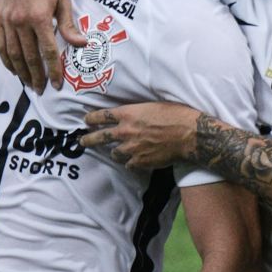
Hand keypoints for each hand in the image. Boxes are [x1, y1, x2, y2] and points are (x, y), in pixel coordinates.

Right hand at [0, 0, 83, 92]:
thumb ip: (69, 25)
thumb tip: (82, 45)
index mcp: (40, 17)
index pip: (48, 52)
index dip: (53, 71)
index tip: (56, 85)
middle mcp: (20, 21)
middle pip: (29, 57)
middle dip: (36, 76)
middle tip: (41, 90)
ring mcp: (6, 20)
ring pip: (13, 54)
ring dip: (21, 72)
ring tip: (28, 84)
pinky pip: (0, 45)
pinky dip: (6, 60)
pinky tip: (13, 70)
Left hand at [80, 102, 200, 169]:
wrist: (188, 134)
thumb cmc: (176, 114)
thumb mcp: (153, 106)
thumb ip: (138, 112)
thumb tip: (131, 115)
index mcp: (128, 114)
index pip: (102, 116)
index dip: (92, 118)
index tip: (86, 120)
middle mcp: (125, 131)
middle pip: (100, 137)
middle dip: (89, 139)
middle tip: (82, 141)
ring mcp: (131, 148)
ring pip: (115, 154)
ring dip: (116, 153)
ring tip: (118, 153)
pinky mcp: (140, 162)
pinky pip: (129, 165)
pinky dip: (131, 163)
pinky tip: (136, 161)